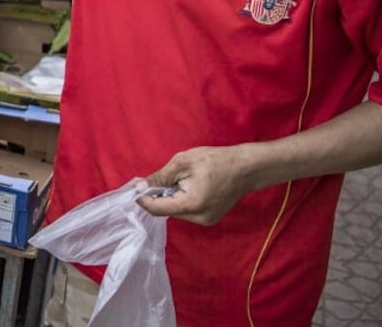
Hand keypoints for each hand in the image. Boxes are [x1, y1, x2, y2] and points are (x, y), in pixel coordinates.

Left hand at [137, 146, 254, 224]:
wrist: (247, 168)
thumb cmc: (215, 161)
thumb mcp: (183, 163)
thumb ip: (160, 177)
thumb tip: (140, 187)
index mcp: (191, 205)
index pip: (157, 209)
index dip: (143, 199)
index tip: (135, 187)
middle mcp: (199, 218)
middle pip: (166, 211)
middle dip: (159, 196)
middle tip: (164, 177)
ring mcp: (206, 221)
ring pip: (176, 211)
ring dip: (171, 197)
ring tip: (182, 180)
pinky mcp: (210, 218)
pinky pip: (187, 211)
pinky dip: (182, 200)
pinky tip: (190, 186)